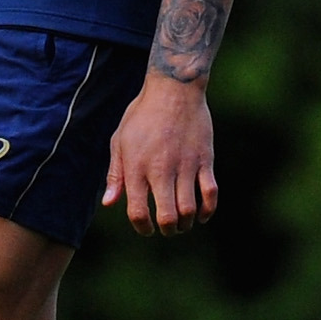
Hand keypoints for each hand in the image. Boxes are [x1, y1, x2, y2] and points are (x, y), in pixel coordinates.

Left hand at [103, 77, 219, 234]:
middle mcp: (161, 169)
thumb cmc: (142, 115)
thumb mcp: (120, 141)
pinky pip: (210, 193)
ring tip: (183, 221)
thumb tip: (110, 204)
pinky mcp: (205, 159)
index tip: (146, 228)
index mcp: (137, 167)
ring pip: (189, 209)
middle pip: (167, 217)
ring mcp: (185, 165)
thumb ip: (116, 175)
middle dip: (167, 230)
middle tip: (167, 228)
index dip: (142, 227)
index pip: (138, 212)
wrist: (173, 89)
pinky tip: (202, 214)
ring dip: (186, 223)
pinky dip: (208, 210)